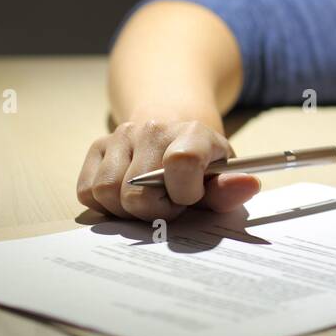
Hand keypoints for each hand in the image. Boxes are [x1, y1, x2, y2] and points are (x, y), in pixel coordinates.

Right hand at [76, 117, 260, 221]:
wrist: (174, 125)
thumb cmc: (201, 160)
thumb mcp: (222, 173)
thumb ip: (229, 188)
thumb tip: (248, 186)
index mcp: (192, 132)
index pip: (181, 163)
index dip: (184, 193)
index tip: (191, 199)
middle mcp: (152, 128)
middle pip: (135, 193)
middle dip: (154, 211)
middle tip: (170, 203)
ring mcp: (121, 134)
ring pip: (106, 193)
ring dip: (126, 209)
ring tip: (149, 199)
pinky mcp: (98, 145)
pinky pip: (87, 192)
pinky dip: (105, 204)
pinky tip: (127, 194)